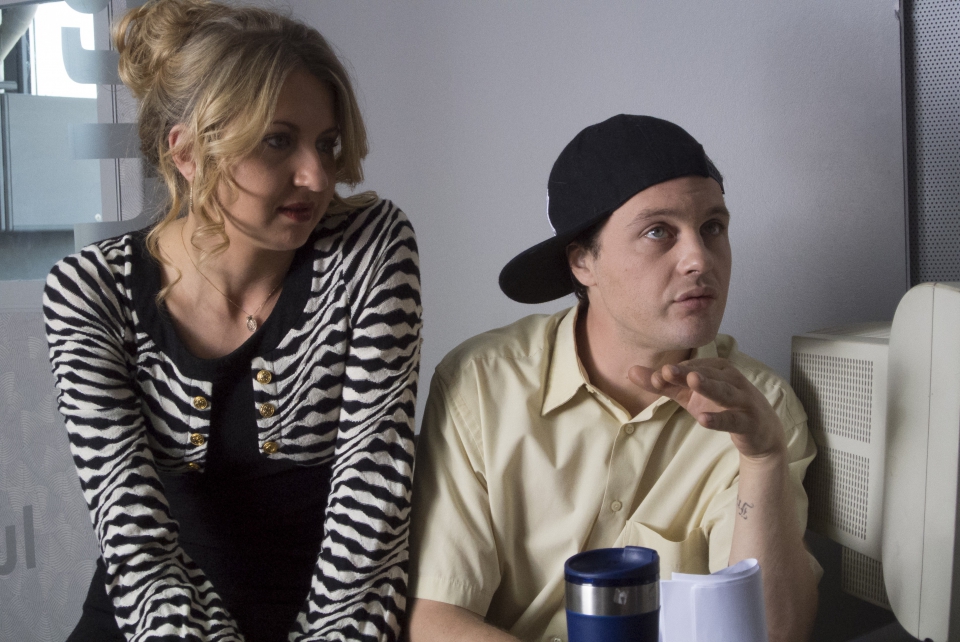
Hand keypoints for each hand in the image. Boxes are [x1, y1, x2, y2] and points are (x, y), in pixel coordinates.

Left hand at [627, 358, 785, 459]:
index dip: (673, 372)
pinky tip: (703, 419)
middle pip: (706, 374)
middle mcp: (731, 379)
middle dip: (686, 372)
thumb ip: (662, 384)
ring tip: (691, 381)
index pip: (692, 367)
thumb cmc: (720, 406)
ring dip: (708, 385)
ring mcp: (742, 399)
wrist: (759, 431)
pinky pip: (733, 419)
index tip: (654, 378)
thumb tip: (630, 371)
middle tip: (667, 370)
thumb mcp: (688, 396)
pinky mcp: (749, 421)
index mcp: (716, 368)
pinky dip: (719, 419)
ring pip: (724, 391)